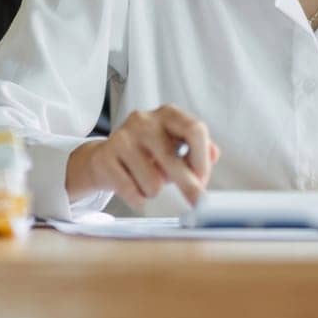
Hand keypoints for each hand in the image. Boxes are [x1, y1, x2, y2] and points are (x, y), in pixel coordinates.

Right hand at [65, 105, 220, 207]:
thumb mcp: (175, 145)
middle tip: (196, 203)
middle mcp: (144, 121)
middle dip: (188, 186)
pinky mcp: (105, 158)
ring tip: (147, 181)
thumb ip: (198, 148)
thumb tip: (213, 155)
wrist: (104, 158)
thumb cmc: (147, 153)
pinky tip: (133, 188)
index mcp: (167, 114)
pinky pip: (132, 192)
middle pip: (174, 159)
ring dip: (154, 191)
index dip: (202, 159)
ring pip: (153, 182)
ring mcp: (122, 138)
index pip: (195, 130)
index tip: (202, 178)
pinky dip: (138, 199)